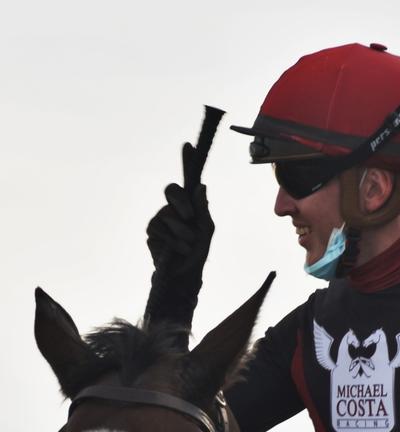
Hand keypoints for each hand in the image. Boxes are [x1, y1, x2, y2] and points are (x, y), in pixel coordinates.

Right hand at [145, 142, 214, 326]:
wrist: (184, 277)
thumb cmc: (198, 253)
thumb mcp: (206, 231)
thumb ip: (203, 209)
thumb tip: (201, 186)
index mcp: (189, 206)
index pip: (187, 180)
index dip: (187, 162)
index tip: (189, 145)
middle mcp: (172, 208)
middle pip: (172, 189)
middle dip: (182, 203)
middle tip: (189, 217)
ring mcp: (159, 219)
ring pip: (168, 215)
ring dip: (182, 233)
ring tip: (188, 245)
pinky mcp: (151, 233)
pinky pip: (160, 230)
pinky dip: (174, 242)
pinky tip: (178, 251)